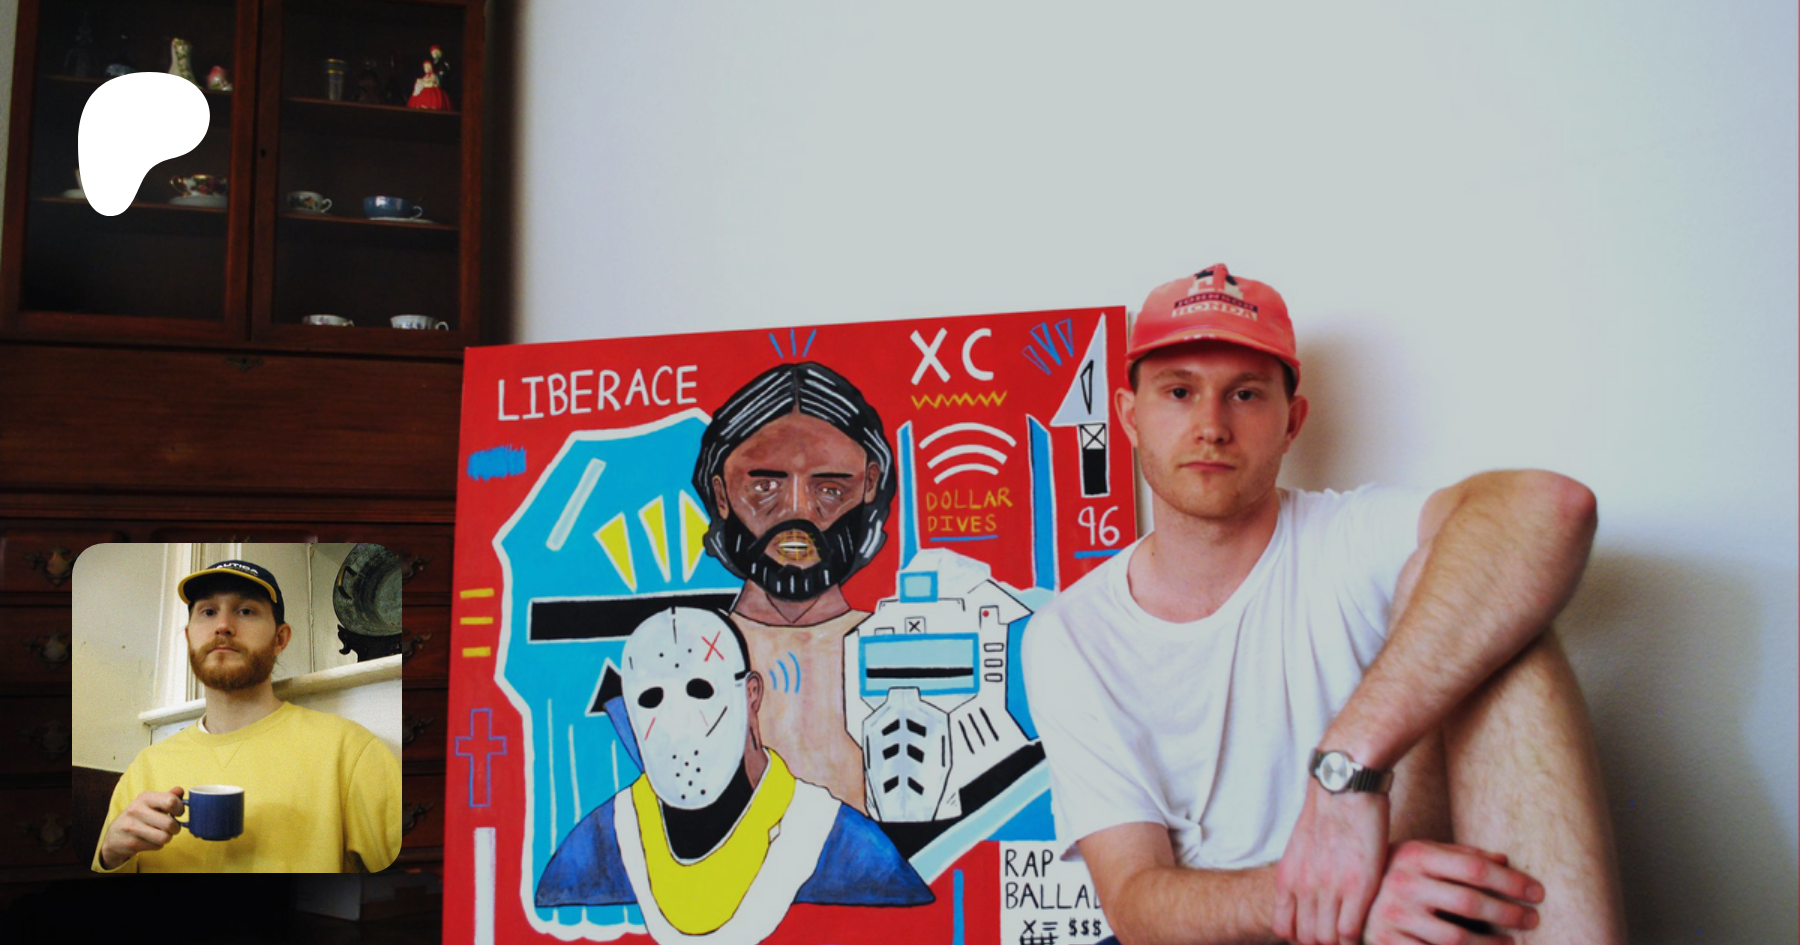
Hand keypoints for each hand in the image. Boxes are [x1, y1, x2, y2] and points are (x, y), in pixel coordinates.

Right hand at [99, 786, 185, 869]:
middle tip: (172, 827)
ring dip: (167, 837)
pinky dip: (158, 845)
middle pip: (169, 823)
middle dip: (175, 828)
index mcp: (144, 797)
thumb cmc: (139, 816)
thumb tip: (180, 791)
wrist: (115, 836)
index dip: (180, 809)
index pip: (171, 801)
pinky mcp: (131, 843)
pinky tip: (150, 840)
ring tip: (161, 834)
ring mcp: (132, 827)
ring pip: (164, 837)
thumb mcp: (151, 803)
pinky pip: (157, 846)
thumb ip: (168, 796)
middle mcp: (136, 810)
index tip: (178, 813)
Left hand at [1274, 781, 1388, 944]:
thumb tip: (1310, 893)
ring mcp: (1329, 888)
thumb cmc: (1330, 810)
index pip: (1284, 929)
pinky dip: (1360, 938)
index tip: (1321, 933)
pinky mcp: (1358, 886)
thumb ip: (1303, 872)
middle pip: (1307, 940)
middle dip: (1324, 944)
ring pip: (1327, 940)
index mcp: (1287, 877)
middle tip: (1342, 936)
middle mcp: (1303, 887)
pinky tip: (1370, 927)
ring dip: (1342, 942)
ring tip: (1356, 933)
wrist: (1344, 782)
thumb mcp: (1302, 845)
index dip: (1302, 939)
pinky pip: (1351, 932)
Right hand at [1364, 840, 1544, 944]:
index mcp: (1415, 856)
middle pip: (1470, 902)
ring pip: (1456, 938)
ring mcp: (1394, 916)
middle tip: (1533, 919)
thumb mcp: (1422, 855)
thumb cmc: (1394, 873)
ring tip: (1511, 943)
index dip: (1511, 882)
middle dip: (1509, 914)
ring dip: (1491, 944)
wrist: (1345, 897)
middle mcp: (1403, 884)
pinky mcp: (1388, 943)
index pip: (1474, 868)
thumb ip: (1461, 856)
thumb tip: (1504, 860)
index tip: (1538, 892)